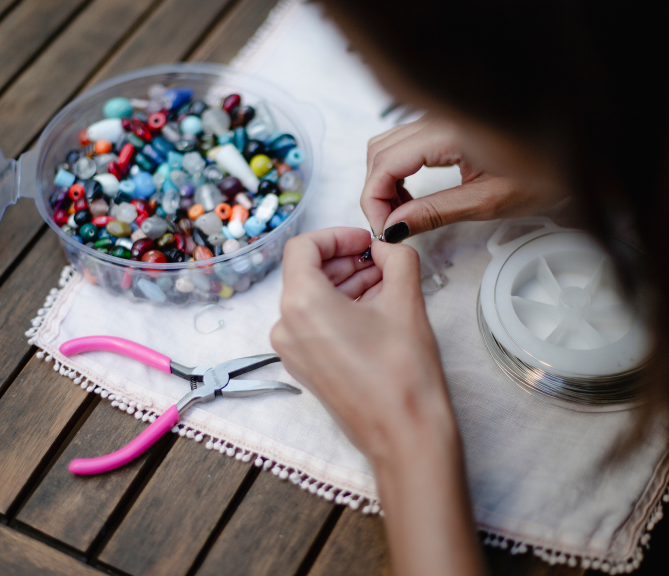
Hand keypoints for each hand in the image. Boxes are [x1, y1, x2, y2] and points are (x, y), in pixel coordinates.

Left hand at [271, 227, 484, 575]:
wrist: (404, 435)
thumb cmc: (403, 372)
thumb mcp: (406, 300)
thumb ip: (397, 258)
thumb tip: (387, 246)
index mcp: (301, 303)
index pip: (304, 247)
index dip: (337, 236)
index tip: (366, 241)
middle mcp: (285, 326)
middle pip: (306, 273)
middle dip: (345, 260)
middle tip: (382, 260)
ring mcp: (291, 350)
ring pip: (311, 298)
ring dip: (345, 284)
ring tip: (385, 283)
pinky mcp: (304, 368)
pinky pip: (313, 323)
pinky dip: (339, 309)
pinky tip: (374, 309)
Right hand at [361, 115, 563, 242]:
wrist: (576, 149)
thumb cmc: (548, 171)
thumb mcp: (488, 200)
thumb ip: (434, 212)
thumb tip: (394, 227)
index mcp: (449, 131)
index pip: (385, 163)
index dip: (374, 200)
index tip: (383, 230)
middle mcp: (439, 116)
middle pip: (379, 151)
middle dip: (375, 191)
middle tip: (391, 226)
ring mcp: (440, 116)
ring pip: (387, 145)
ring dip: (383, 180)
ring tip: (401, 213)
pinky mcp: (445, 123)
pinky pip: (404, 143)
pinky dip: (397, 170)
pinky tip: (410, 194)